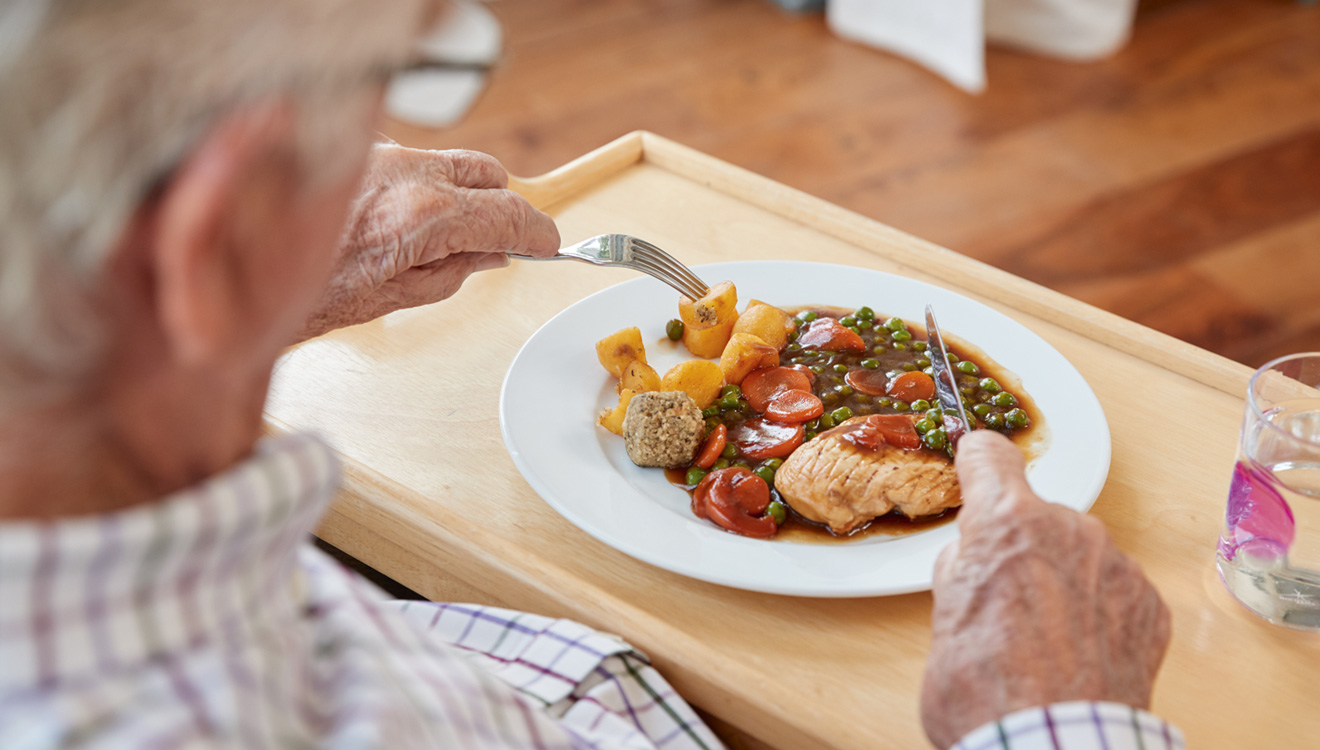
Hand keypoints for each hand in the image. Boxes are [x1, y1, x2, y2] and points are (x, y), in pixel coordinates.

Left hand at [300, 144, 558, 338]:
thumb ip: (457, 272)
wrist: (239, 277)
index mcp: (425, 218)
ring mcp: (380, 157)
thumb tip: (491, 255)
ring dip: (461, 192)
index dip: (537, 232)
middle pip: (489, 174)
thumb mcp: (398, 299)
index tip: (547, 244)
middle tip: (499, 240)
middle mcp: (406, 175)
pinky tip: (398, 217)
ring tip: (444, 234)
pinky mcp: (355, 151)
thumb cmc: (307, 297)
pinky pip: (408, 160)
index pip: (509, 213)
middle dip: (502, 205)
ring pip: (450, 161)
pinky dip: (418, 184)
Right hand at [920, 431, 1170, 749]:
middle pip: (1038, 516)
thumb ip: (963, 568)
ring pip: (1080, 553)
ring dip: (1063, 580)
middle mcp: (1068, 528)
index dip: (978, 462)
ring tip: (1044, 639)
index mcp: (1005, 522)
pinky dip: (1098, 613)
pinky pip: (1115, 590)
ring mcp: (1115, 565)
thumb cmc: (986, 690)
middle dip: (1022, 547)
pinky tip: (1078, 653)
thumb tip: (976, 555)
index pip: (989, 456)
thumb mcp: (943, 616)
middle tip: (1003, 601)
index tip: (977, 465)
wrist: (1052, 745)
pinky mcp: (1149, 604)